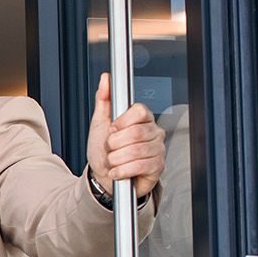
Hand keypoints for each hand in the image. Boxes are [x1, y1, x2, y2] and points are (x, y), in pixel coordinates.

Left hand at [86, 74, 163, 199]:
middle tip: (110, 149)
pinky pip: (140, 166)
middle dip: (114, 144)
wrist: (104, 177)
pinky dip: (122, 170)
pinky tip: (117, 171)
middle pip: (136, 132)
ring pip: (136, 150)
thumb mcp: (100, 123)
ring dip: (116, 159)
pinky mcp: (158, 166)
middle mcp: (153, 132)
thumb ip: (104, 99)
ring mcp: (157, 149)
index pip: (140, 110)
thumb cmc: (104, 150)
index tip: (112, 129)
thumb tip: (105, 79)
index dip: (122, 121)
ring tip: (113, 161)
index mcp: (142, 118)